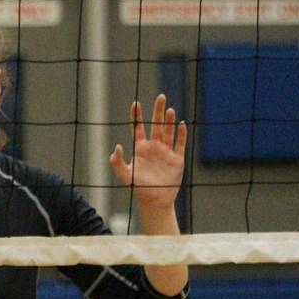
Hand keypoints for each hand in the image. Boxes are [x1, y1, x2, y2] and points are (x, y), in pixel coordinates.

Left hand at [110, 94, 186, 212]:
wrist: (155, 201)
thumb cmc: (137, 188)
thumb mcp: (124, 174)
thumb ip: (117, 162)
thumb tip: (116, 147)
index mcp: (140, 148)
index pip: (138, 128)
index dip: (137, 116)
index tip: (135, 103)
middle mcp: (154, 147)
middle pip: (156, 125)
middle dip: (158, 111)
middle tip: (161, 96)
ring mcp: (166, 152)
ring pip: (168, 132)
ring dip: (169, 121)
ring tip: (170, 109)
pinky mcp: (177, 159)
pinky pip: (180, 144)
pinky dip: (181, 134)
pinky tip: (181, 124)